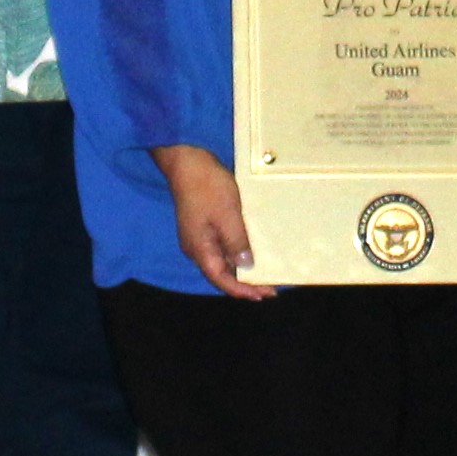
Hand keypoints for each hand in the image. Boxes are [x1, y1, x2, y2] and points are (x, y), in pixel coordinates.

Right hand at [160, 145, 274, 298]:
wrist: (187, 160)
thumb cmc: (207, 187)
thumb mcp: (227, 215)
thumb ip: (236, 243)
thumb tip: (246, 267)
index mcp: (200, 249)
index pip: (221, 280)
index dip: (242, 290)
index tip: (263, 295)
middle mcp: (196, 248)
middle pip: (220, 274)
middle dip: (244, 283)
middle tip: (269, 287)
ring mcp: (198, 236)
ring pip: (221, 261)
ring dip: (241, 269)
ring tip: (262, 272)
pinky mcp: (202, 225)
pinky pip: (221, 247)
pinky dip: (237, 253)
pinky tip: (249, 250)